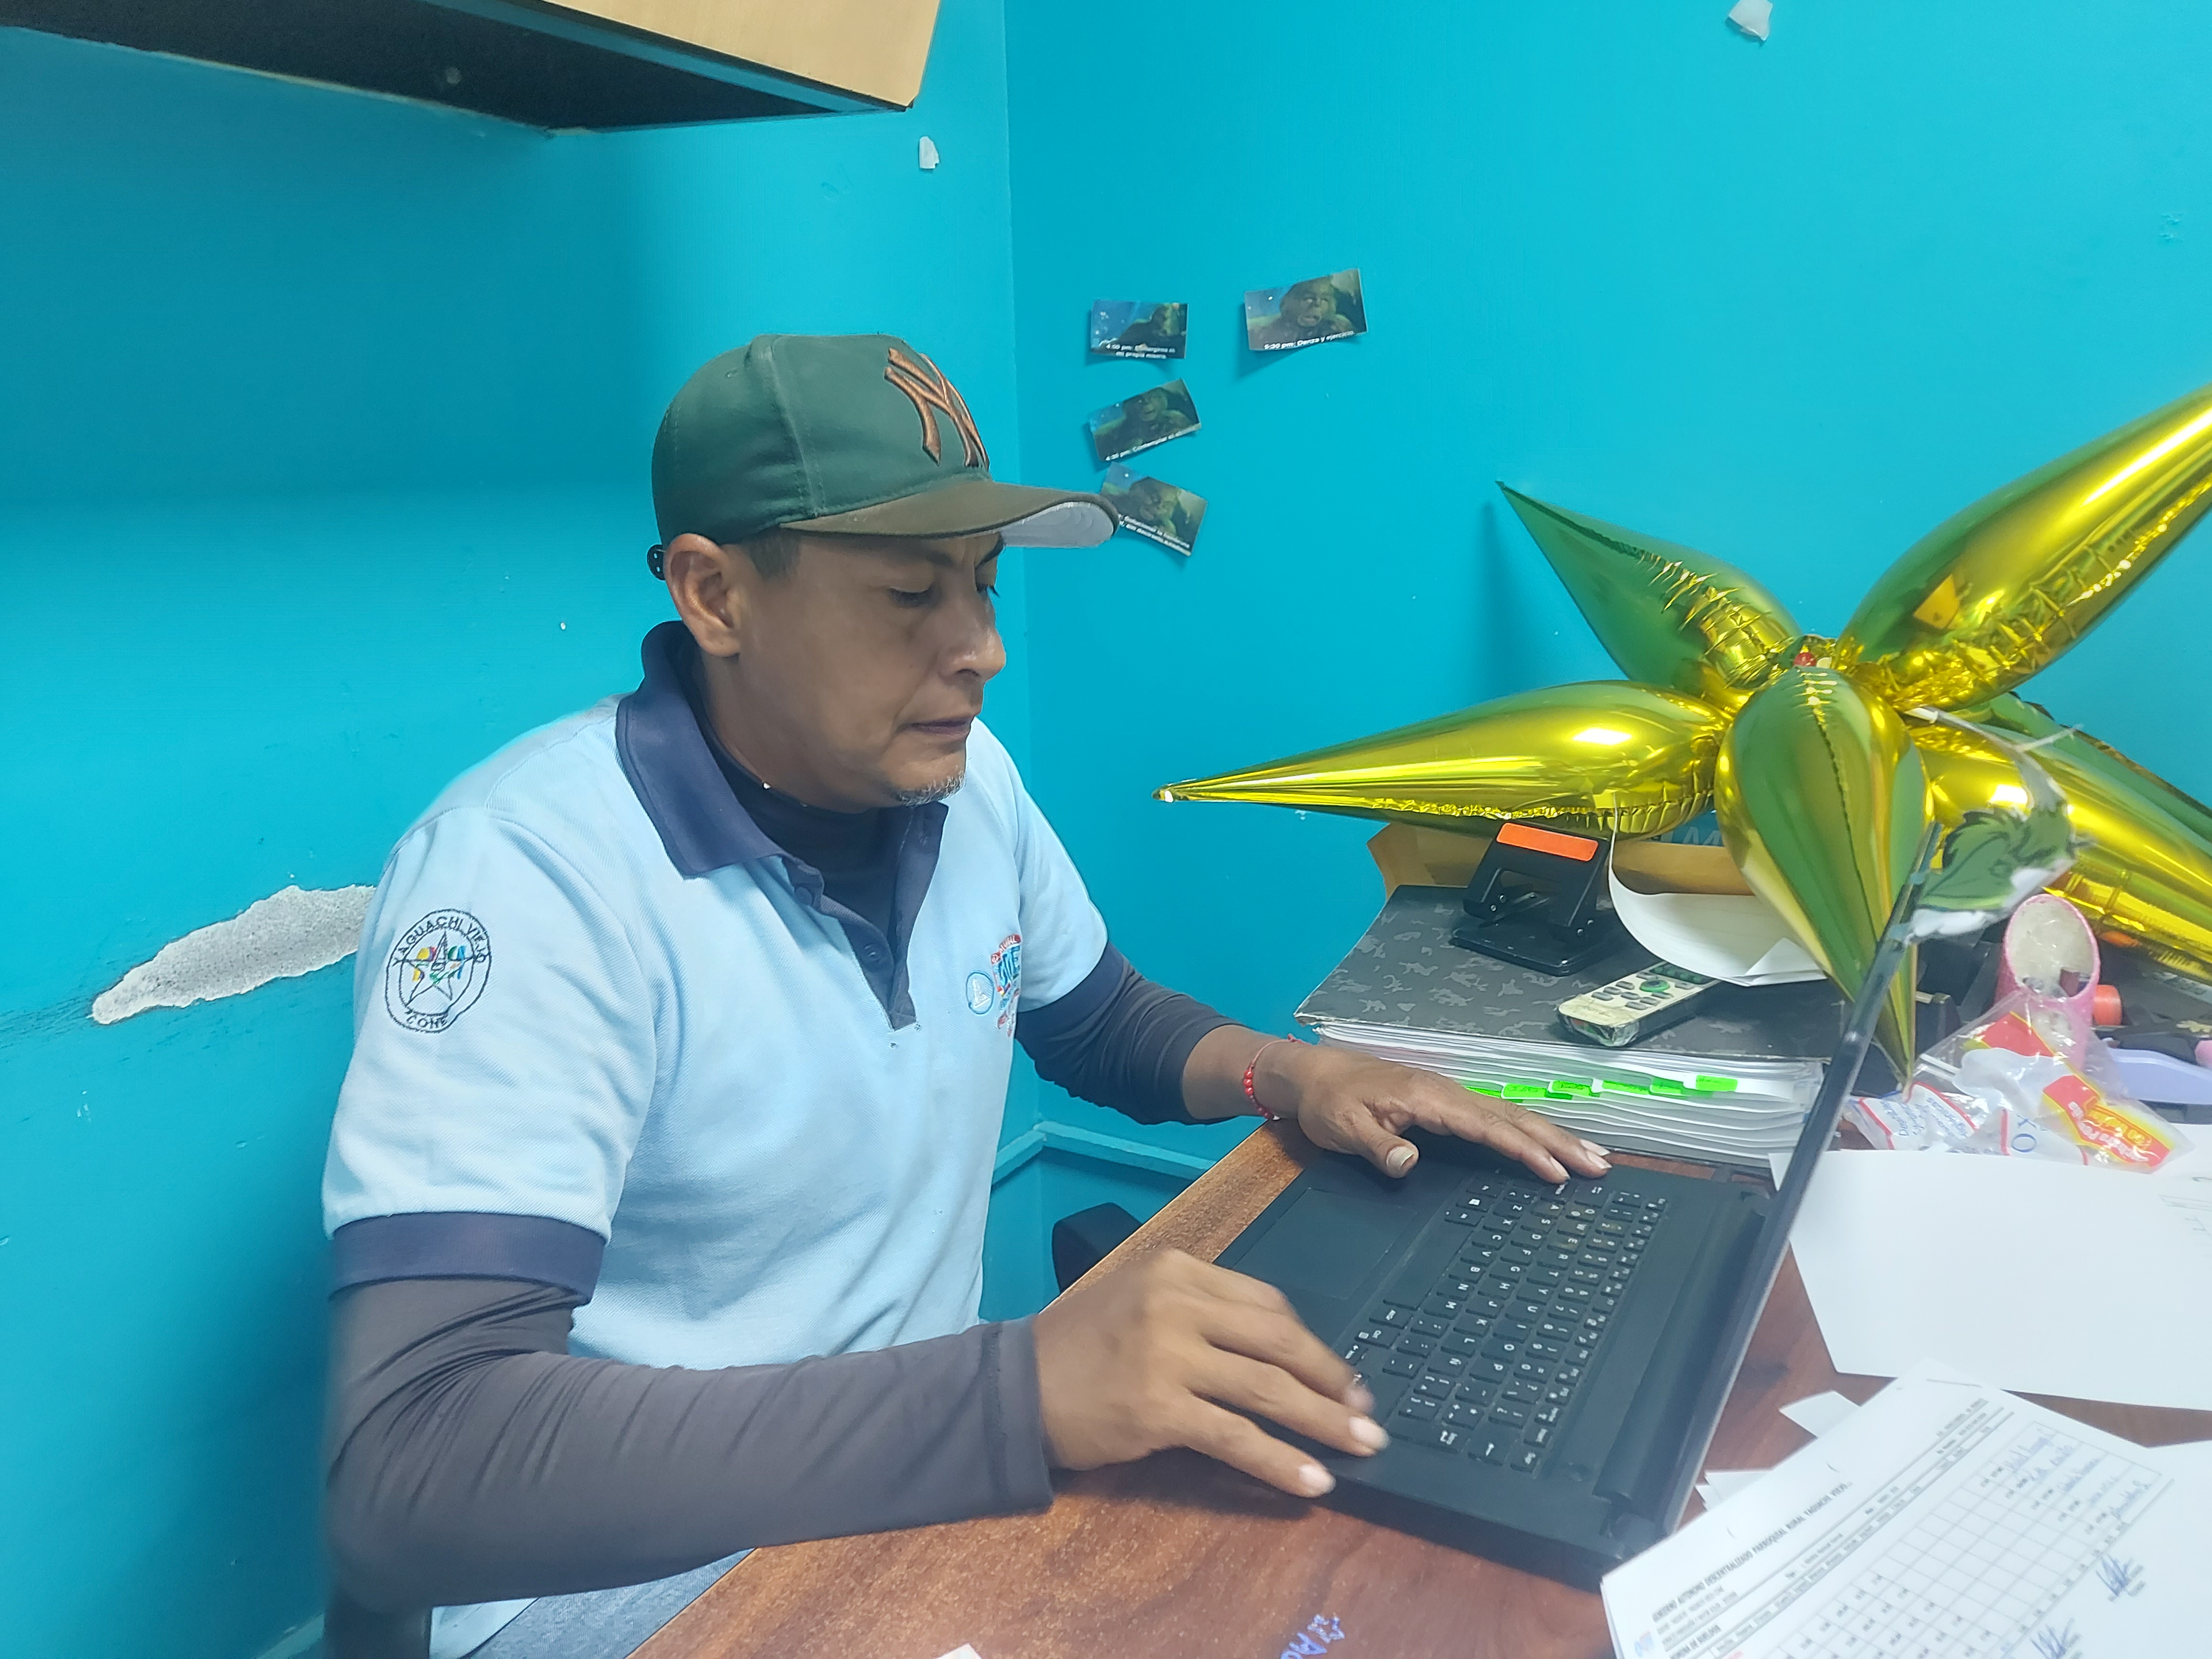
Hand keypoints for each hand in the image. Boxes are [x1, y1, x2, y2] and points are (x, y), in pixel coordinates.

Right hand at [1032, 1249, 1387, 1496]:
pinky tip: (1311, 1482)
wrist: (1014, 1388)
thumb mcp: (1140, 1300)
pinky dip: (1279, 1462)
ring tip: (1362, 1446)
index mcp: (1177, 1269)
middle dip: (1331, 1379)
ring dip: (1323, 1421)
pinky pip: (1236, 1437)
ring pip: (1266, 1388)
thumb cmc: (1079, 1347)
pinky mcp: (1158, 1408)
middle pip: (1278, 1339)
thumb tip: (1276, 1351)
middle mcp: (1177, 1303)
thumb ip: (1199, 1312)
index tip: (1341, 1375)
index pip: (1266, 1302)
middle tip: (1368, 1412)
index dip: (1311, 1343)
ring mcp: (1167, 1354)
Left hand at [1257, 1041, 1611, 1183]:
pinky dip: (1528, 1131)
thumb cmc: (1328, 1103)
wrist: (1313, 1074)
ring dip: (1552, 1136)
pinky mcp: (1447, 1103)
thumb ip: (1376, 1145)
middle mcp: (1448, 1093)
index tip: (1556, 1172)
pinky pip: (1497, 1117)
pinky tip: (1547, 1146)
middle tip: (1599, 1166)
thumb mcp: (1343, 1127)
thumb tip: (1408, 1163)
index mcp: (1429, 1098)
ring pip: (1511, 1115)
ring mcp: (1450, 1096)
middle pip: (1513, 1117)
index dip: (1523, 1150)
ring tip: (1593, 1158)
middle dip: (1557, 1142)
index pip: (1487, 1126)